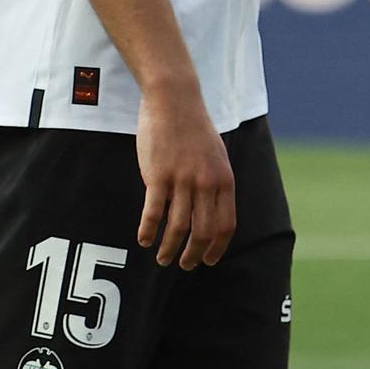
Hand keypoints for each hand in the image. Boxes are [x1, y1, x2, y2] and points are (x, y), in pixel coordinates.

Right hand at [135, 89, 234, 269]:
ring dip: (170, 249)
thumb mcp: (217, 157)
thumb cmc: (195, 130)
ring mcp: (182, 180)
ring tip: (163, 259)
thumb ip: (217, 183)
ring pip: (178, 227)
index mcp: (225, 180)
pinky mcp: (157, 176)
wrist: (175, 102)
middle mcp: (206, 183)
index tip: (208, 260)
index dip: (217, 247)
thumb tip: (213, 211)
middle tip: (185, 265)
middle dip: (194, 255)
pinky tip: (143, 240)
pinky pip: (153, 212)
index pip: (226, 225)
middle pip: (203, 232)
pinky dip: (148, 231)